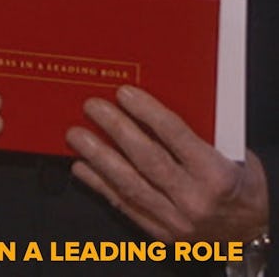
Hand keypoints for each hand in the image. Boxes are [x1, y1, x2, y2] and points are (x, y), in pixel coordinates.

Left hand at [66, 85, 267, 242]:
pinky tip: (82, 167)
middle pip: (146, 158)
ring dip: (98, 157)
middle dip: (115, 129)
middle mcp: (194, 198)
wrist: (251, 233)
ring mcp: (175, 219)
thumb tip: (156, 109)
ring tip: (77, 136)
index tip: (125, 94)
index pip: (176, 135)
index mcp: (216, 174)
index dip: (147, 112)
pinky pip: (124, 205)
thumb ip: (201, 135)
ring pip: (128, 183)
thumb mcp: (234, 156)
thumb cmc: (242, 188)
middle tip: (93, 108)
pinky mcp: (160, 232)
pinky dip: (99, 185)